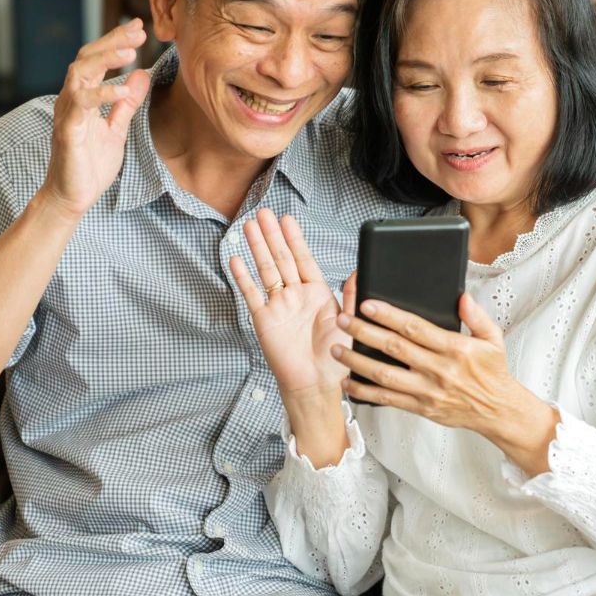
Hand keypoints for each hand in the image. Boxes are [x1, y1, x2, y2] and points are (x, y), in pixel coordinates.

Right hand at [41, 19, 151, 217]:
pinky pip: (81, 105)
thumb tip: (142, 75)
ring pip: (79, 73)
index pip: (97, 59)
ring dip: (105, 60)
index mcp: (84, 96)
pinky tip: (123, 91)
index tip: (140, 28)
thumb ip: (126, 103)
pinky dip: (102, 95)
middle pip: (87, 57)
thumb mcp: (117, 128)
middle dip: (112, 41)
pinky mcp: (67, 130)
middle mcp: (72, 98)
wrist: (74, 196)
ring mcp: (68, 112)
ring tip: (130, 53)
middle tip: (137, 30)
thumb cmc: (91, 164)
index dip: (116, 42)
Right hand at [229, 209, 349, 398]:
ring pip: (266, 270)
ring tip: (249, 225)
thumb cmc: (335, 357)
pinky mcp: (264, 319)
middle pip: (282, 258)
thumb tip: (359, 270)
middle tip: (263, 212)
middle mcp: (296, 296)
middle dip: (272, 236)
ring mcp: (278, 306)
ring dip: (257, 248)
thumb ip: (353, 296)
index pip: (303, 259)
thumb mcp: (349, 322)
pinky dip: (243, 277)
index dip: (295, 239)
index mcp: (317, 293)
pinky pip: (251, 294)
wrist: (315, 383)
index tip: (287, 219)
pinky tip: (236, 259)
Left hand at [334, 293, 556, 472]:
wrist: (497, 410)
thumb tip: (462, 297)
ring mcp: (428, 391)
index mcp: (455, 349)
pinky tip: (348, 382)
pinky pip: (387, 399)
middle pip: (394, 348)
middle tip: (342, 319)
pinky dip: (364, 392)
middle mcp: (439, 370)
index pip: (415, 328)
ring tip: (336, 349)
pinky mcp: (421, 408)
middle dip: (364, 332)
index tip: (367, 304)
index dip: (388, 315)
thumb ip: (476, 316)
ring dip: (357, 361)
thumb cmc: (493, 372)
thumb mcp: (493, 339)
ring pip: (384, 375)